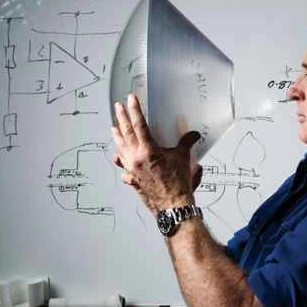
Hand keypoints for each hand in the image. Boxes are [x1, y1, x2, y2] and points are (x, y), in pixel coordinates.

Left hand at [111, 93, 202, 216]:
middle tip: (118, 108)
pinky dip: (120, 160)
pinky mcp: (133, 179)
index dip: (135, 110)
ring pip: (121, 149)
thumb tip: (193, 135)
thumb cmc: (177, 185)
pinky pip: (123, 167)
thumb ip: (186, 144)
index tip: (130, 100)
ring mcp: (132, 170)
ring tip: (113, 129)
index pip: (139, 125)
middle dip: (121, 118)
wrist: (172, 206)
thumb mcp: (184, 159)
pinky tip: (118, 158)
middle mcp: (136, 159)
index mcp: (148, 151)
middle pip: (125, 134)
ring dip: (117, 137)